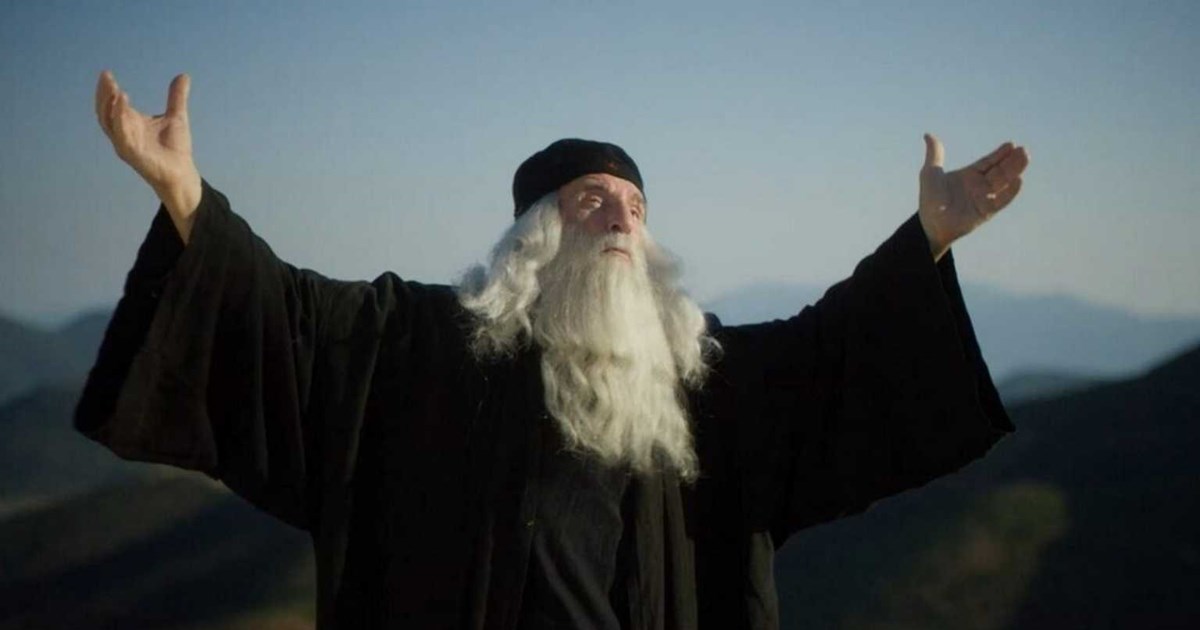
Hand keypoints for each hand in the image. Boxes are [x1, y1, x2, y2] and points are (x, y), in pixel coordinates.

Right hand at [95, 71, 201, 226]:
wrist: (183, 172)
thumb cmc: (175, 148)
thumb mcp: (177, 116)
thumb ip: (177, 97)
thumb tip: (183, 76)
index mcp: (130, 124)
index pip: (113, 104)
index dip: (108, 90)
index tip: (107, 74)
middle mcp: (124, 133)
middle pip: (105, 112)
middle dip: (104, 94)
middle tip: (105, 77)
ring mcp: (126, 145)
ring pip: (110, 123)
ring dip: (109, 106)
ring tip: (114, 89)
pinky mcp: (133, 154)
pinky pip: (122, 137)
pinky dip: (120, 121)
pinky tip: (124, 106)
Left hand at [918, 133, 1028, 259]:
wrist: (929, 223)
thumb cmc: (929, 200)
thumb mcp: (930, 173)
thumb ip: (934, 154)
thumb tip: (928, 135)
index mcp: (969, 175)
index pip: (988, 162)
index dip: (999, 154)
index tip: (1011, 144)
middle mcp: (980, 186)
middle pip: (999, 170)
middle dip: (1012, 160)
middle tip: (1023, 150)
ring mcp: (984, 198)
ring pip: (1003, 182)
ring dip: (1014, 171)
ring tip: (1025, 158)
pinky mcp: (986, 211)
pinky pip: (1001, 201)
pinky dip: (1010, 192)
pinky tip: (1018, 180)